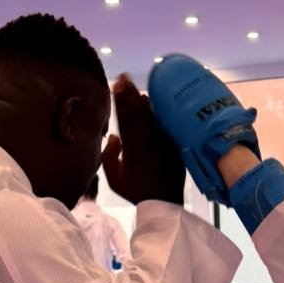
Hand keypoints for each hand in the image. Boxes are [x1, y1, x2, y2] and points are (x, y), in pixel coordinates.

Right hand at [101, 75, 185, 206]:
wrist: (166, 204)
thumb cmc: (137, 192)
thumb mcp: (115, 181)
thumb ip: (109, 158)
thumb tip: (113, 137)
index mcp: (133, 151)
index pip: (125, 119)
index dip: (120, 101)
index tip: (116, 85)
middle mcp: (149, 143)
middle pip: (139, 113)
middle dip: (130, 94)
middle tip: (124, 78)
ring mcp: (163, 143)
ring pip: (153, 115)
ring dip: (143, 100)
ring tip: (136, 88)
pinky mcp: (174, 144)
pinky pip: (165, 122)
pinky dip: (158, 111)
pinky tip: (152, 102)